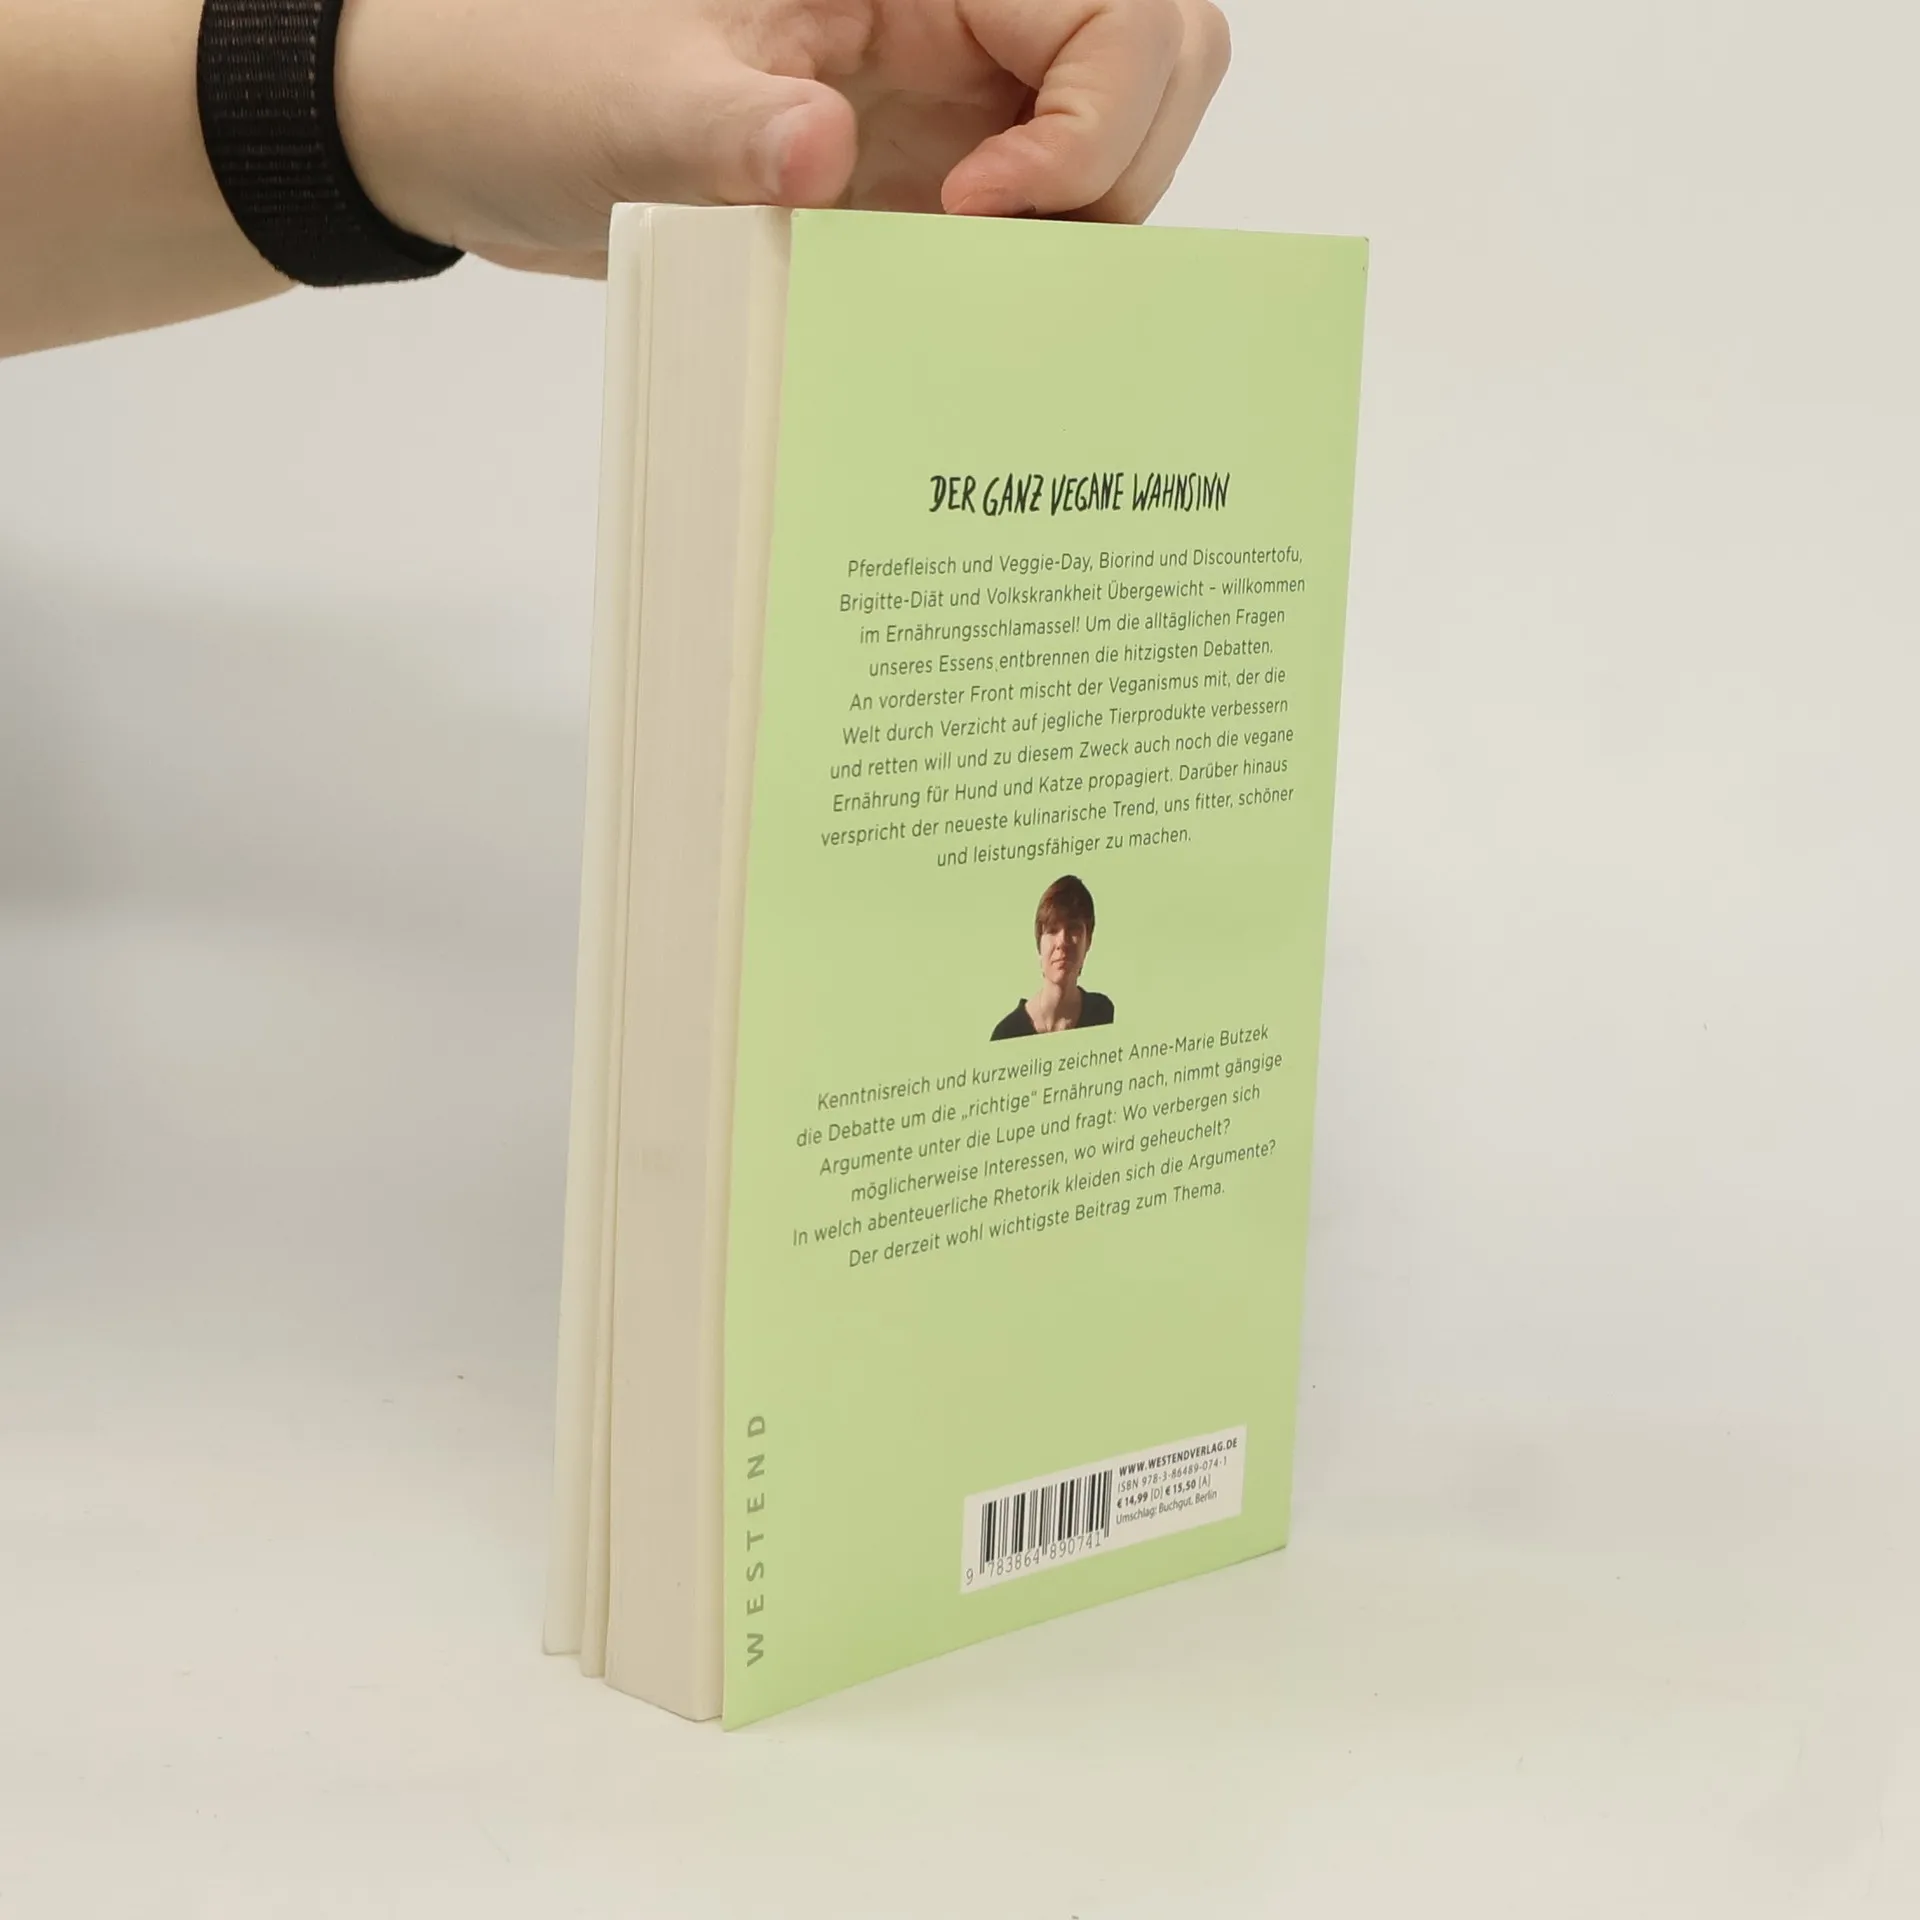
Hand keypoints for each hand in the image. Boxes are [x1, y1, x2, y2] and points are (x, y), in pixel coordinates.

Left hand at [337, 0, 1232, 276]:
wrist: (479, 138)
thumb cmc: (538, 77)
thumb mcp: (632, 103)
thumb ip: (730, 128)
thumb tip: (823, 152)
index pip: (1113, 12)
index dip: (1089, 120)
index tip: (975, 211)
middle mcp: (957, 26)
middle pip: (1158, 66)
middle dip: (1118, 171)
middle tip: (1003, 260)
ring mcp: (950, 107)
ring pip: (1118, 151)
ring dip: (1085, 237)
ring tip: (981, 305)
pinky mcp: (923, 187)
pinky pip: (1037, 229)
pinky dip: (1032, 284)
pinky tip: (970, 336)